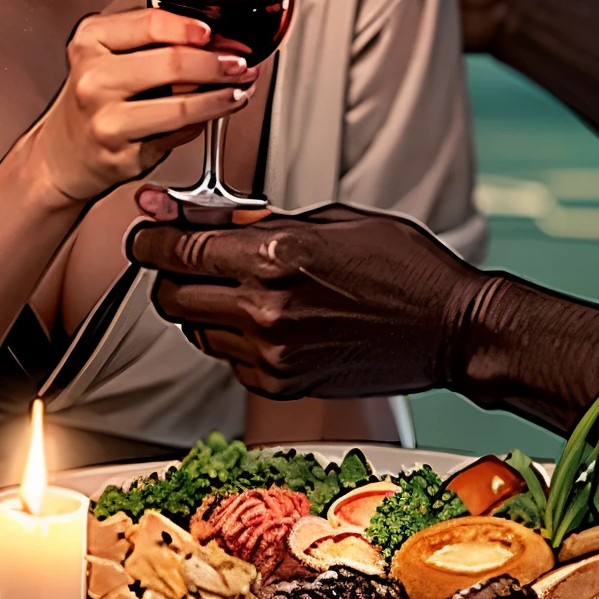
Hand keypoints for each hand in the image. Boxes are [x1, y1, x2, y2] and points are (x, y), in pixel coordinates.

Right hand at [23, 8, 256, 206]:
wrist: (63, 153)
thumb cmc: (94, 99)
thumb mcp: (106, 54)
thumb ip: (151, 42)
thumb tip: (215, 41)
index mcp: (90, 42)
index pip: (151, 23)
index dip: (191, 28)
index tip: (215, 34)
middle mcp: (93, 79)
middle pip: (173, 63)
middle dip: (218, 64)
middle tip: (240, 65)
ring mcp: (107, 120)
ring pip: (182, 106)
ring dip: (221, 98)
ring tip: (239, 91)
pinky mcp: (123, 155)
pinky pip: (178, 134)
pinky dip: (202, 122)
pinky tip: (212, 114)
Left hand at [128, 198, 485, 396]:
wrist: (450, 329)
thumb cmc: (404, 267)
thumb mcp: (332, 220)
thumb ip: (260, 222)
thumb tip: (202, 214)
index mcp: (276, 259)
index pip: (178, 249)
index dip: (151, 237)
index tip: (147, 231)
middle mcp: (266, 311)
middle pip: (171, 296)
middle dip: (168, 273)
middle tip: (182, 257)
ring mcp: (272, 355)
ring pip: (194, 331)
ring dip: (198, 307)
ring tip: (229, 287)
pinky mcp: (282, 384)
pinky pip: (227, 360)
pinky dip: (231, 339)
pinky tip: (261, 318)